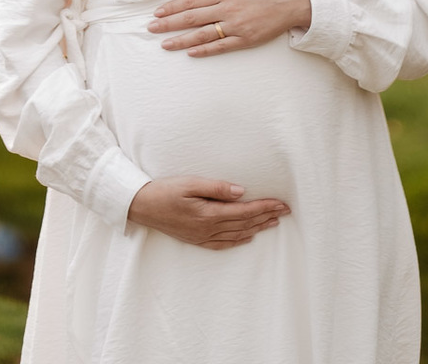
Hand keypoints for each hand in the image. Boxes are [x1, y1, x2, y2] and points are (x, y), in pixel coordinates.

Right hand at [128, 176, 290, 248]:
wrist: (142, 206)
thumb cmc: (164, 190)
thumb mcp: (190, 183)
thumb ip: (216, 187)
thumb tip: (241, 191)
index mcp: (209, 214)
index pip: (244, 211)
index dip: (264, 207)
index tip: (281, 203)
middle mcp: (209, 229)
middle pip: (245, 224)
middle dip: (266, 217)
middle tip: (285, 211)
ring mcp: (203, 236)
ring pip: (237, 234)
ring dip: (257, 228)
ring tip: (273, 222)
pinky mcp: (197, 239)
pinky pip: (223, 244)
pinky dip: (239, 240)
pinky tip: (247, 236)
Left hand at [148, 0, 311, 55]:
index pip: (191, 1)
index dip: (172, 7)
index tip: (157, 12)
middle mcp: (227, 9)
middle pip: (192, 18)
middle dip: (169, 24)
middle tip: (151, 29)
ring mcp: (236, 26)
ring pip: (203, 35)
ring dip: (181, 40)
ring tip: (165, 44)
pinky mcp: (246, 39)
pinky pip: (221, 46)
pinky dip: (205, 50)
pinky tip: (191, 53)